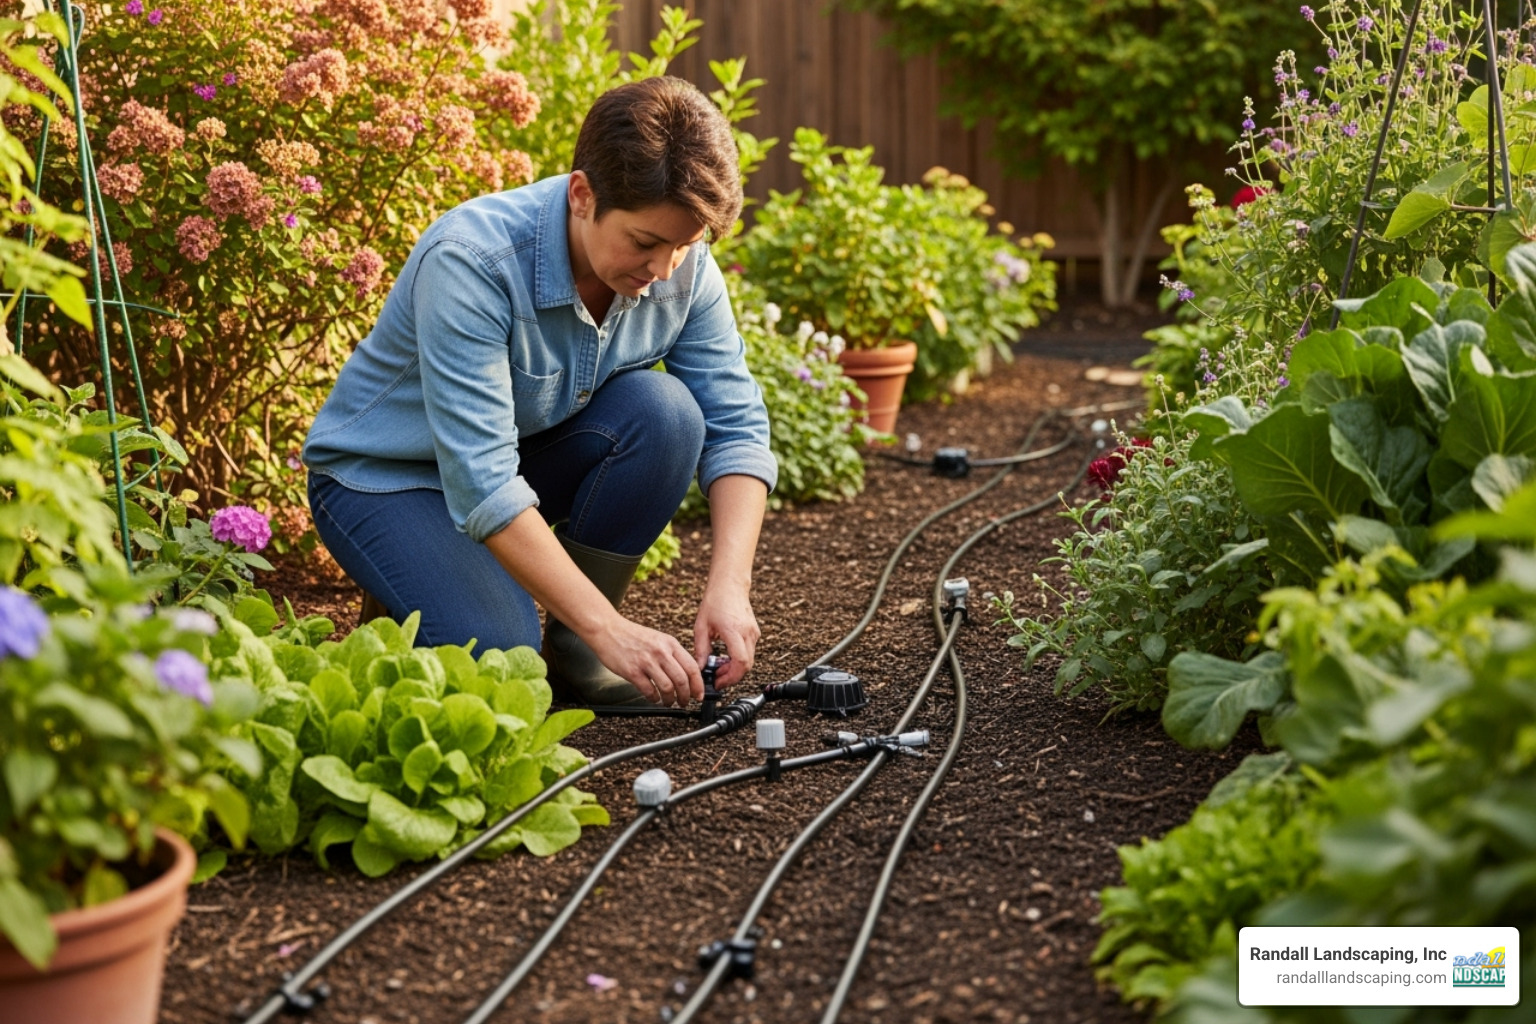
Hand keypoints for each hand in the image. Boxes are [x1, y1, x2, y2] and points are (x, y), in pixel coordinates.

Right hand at [586, 613, 702, 706]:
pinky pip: (649, 691)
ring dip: (670, 700)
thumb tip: (685, 672)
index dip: (698, 684)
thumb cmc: (631, 635)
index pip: (692, 667)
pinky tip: (654, 698)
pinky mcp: (632, 671)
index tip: (698, 694)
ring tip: (668, 702)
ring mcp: (646, 662)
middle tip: (685, 702)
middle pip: (682, 680)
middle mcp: (661, 652)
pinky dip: (654, 698)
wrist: (608, 629)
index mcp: (670, 644)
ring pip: (668, 688)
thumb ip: (671, 653)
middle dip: (686, 696)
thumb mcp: (658, 639)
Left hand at [693, 584, 758, 687]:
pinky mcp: (754, 632)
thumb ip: (701, 650)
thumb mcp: (701, 627)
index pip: (740, 662)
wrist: (729, 585)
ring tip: (719, 666)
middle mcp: (747, 632)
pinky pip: (750, 652)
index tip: (719, 682)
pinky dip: (739, 659)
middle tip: (717, 678)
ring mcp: (753, 632)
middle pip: (746, 665)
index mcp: (733, 630)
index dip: (730, 677)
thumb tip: (700, 668)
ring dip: (735, 668)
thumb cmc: (715, 601)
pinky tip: (726, 657)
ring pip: (749, 660)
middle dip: (732, 676)